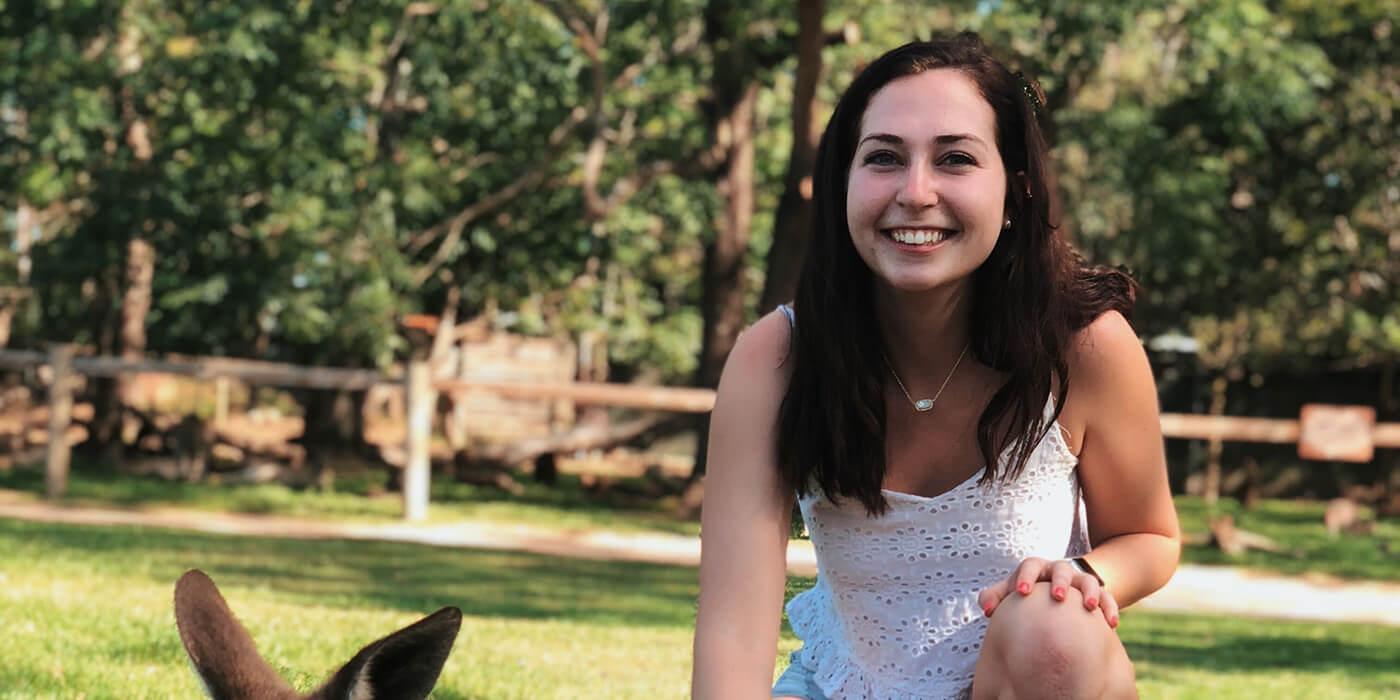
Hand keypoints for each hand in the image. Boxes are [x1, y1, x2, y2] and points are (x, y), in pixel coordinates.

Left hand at [977, 557, 1118, 628]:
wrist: (1054, 594)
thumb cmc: (1027, 594)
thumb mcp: (1010, 593)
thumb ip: (994, 597)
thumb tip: (987, 611)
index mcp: (1036, 569)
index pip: (1030, 565)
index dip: (1025, 577)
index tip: (1021, 593)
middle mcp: (1059, 572)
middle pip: (1061, 569)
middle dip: (1060, 581)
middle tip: (1058, 597)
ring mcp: (1080, 582)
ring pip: (1089, 580)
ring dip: (1090, 592)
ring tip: (1089, 607)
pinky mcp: (1097, 594)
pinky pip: (1107, 597)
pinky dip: (1110, 608)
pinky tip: (1111, 624)